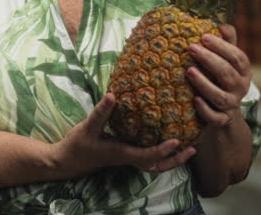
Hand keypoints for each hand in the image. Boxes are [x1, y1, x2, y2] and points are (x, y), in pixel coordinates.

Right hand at [51, 93, 195, 176]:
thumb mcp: (87, 127)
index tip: (177, 141)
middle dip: (175, 160)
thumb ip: (100, 112)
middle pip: (157, 165)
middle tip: (193, 148)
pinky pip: (148, 158)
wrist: (68, 160)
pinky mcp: (125, 155)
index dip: (163, 150)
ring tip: (187, 147)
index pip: (147, 156)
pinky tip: (166, 141)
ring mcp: (128, 159)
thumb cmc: (78, 144)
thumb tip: (112, 95)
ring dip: (171, 158)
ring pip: (154, 164)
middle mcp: (128, 159)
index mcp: (122, 153)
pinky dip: (160, 153)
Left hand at [186, 25, 251, 127]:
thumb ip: (227, 43)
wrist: (224, 114)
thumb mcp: (227, 61)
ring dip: (204, 83)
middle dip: (210, 60)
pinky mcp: (221, 120)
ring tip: (189, 71)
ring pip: (220, 96)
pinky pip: (215, 117)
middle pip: (227, 74)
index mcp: (243, 72)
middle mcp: (240, 88)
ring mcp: (231, 105)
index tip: (204, 37)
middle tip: (192, 48)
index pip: (238, 57)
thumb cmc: (221, 79)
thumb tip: (223, 25)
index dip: (222, 47)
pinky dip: (205, 109)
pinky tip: (195, 100)